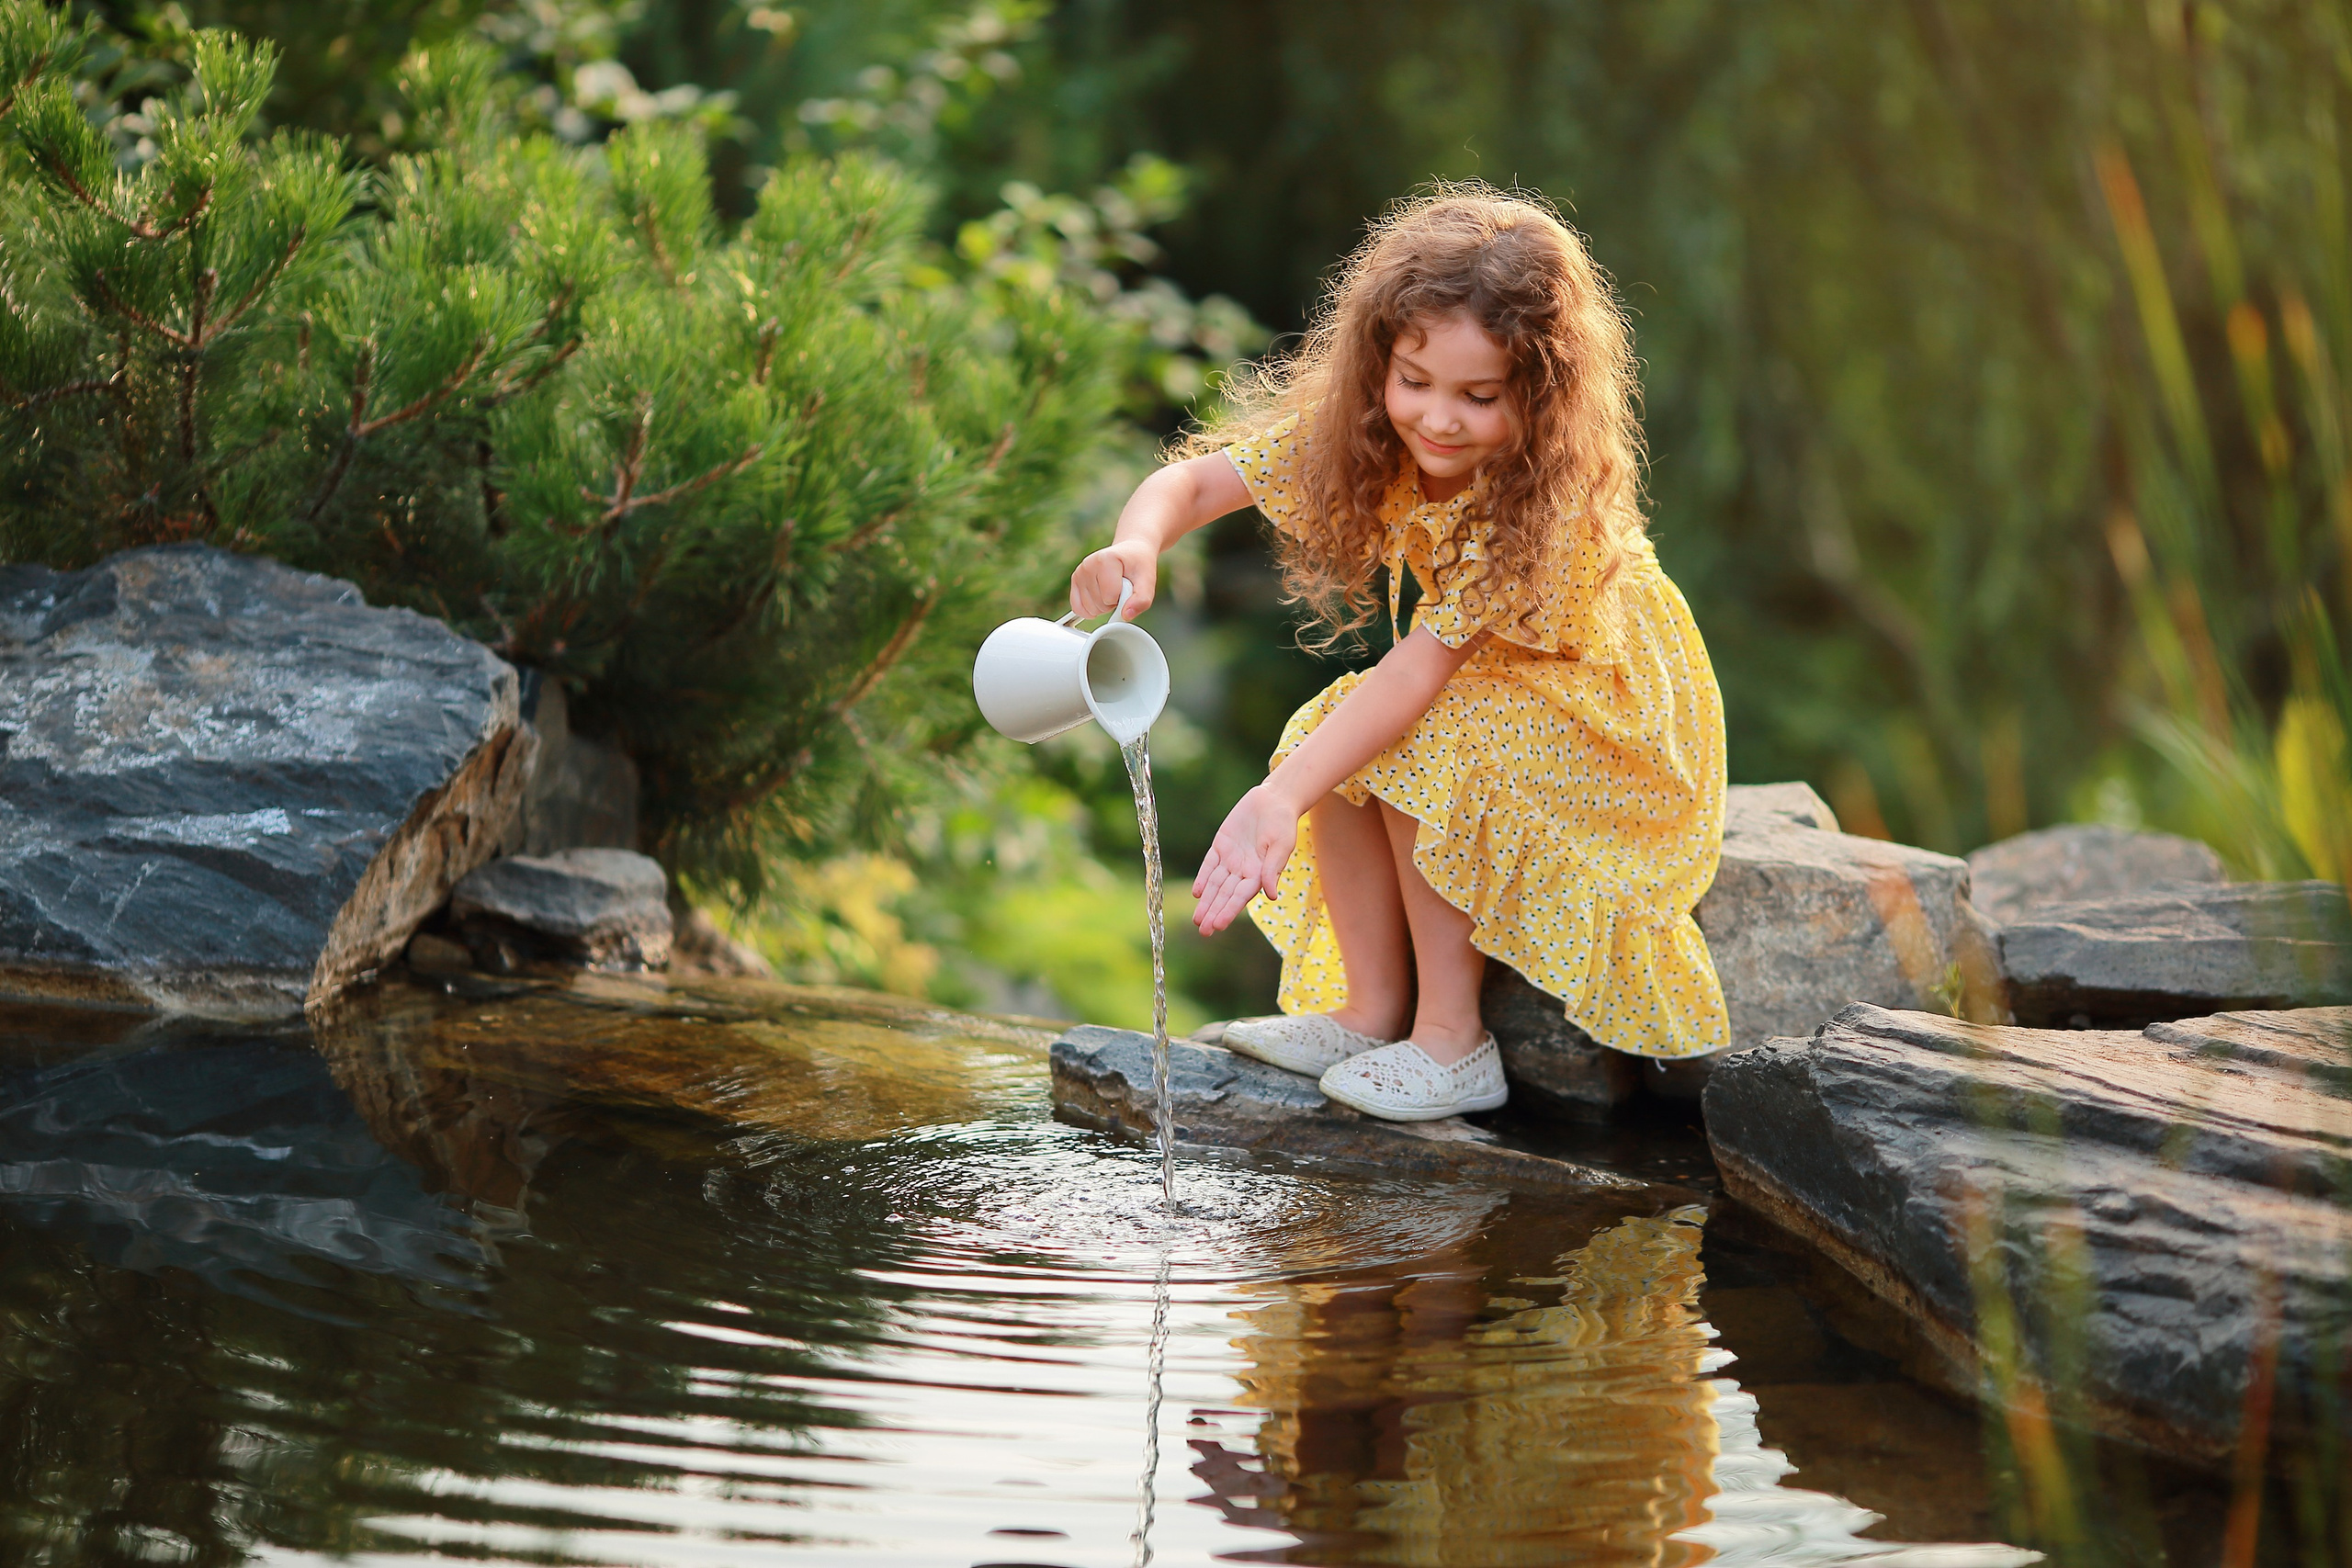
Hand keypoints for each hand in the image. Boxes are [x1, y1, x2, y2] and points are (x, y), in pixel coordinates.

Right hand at [1070, 539, 1156, 620]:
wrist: (1130, 554)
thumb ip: (1142, 600)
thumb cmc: (1138, 565)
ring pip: (1089, 609)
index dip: (1123, 598)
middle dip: (1113, 602)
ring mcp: (1079, 572)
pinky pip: (1077, 608)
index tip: (1128, 585)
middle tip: (1120, 587)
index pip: (1110, 597)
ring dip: (1103, 606)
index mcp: (1105, 559)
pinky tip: (1100, 599)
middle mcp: (1088, 564)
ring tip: (1112, 589)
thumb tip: (1126, 615)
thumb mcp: (1148, 580)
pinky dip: (1090, 610)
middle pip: (1099, 605)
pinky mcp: (1075, 580)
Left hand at [1191, 784, 1297, 934]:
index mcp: (1259, 874)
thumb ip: (1273, 869)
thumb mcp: (1281, 846)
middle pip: (1224, 895)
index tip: (1218, 925)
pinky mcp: (1221, 846)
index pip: (1240, 897)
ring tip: (1197, 920)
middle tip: (1203, 931)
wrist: (1274, 800)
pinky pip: (1209, 865)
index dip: (1228, 911)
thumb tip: (1271, 896)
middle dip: (1213, 912)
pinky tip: (1197, 893)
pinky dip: (1202, 878)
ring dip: (1206, 902)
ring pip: (1214, 884)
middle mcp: (1243, 870)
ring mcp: (1231, 859)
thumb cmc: (1283, 824)